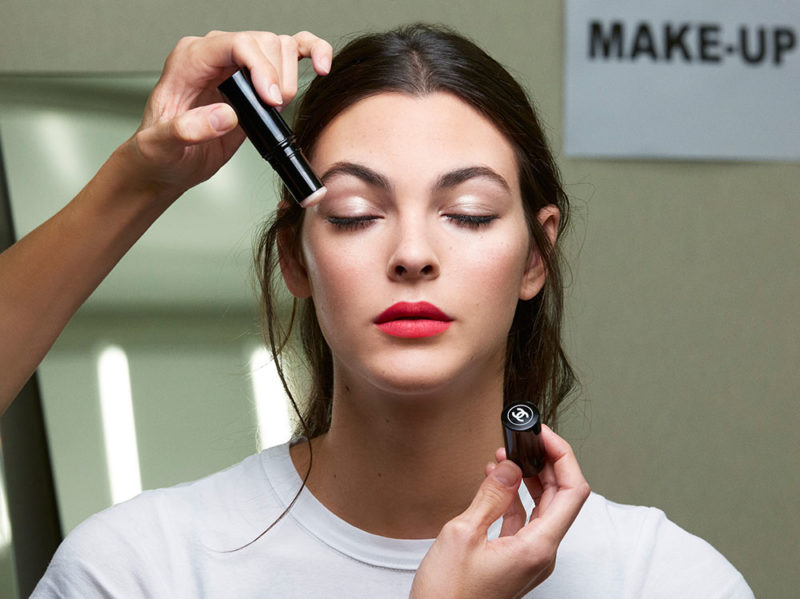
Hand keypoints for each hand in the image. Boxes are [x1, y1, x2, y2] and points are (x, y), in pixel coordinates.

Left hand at [120, 30, 332, 197]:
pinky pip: (291, 51)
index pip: (235, 43)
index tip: (272, 101)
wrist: (170, 164)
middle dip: (277, 78)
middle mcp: (215, 55)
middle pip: (264, 42)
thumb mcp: (161, 146)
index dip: (261, 68)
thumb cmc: (161, 152)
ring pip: (281, 46)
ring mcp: (237, 64)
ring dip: (291, 76)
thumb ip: (187, 129)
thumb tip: (224, 115)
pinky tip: (320, 66)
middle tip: (271, 110)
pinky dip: (311, 53)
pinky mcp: (257, 78)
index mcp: (189, 60)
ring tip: (277, 106)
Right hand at [410, 425, 589, 598]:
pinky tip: (496, 480)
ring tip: (508, 453)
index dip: (562, 456)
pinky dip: (514, 496)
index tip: (543, 435)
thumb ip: (490, 496)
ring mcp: (529, 557)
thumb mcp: (463, 534)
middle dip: (546, 462)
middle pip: (561, 497)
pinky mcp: (514, 560)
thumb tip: (508, 465)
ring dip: (529, 477)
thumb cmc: (448, 594)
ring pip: (544, 507)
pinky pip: (525, 520)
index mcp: (538, 547)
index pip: (572, 492)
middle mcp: (541, 553)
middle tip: (526, 438)